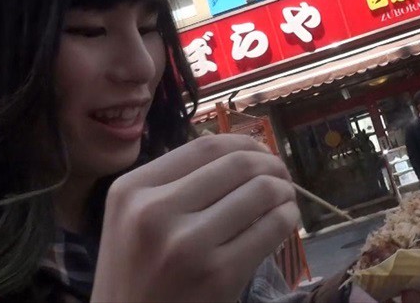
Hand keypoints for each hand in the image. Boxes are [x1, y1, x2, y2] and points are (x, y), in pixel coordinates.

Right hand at [91, 134, 299, 302]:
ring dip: (284, 190)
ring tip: (285, 199)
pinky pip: (271, 228)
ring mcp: (187, 244)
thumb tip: (243, 155)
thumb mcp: (132, 220)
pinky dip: (288, 218)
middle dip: (272, 165)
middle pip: (238, 163)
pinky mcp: (218, 275)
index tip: (261, 153)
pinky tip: (285, 221)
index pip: (205, 145)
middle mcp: (155, 211)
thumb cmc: (136, 276)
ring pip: (261, 191)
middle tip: (282, 176)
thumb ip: (173, 185)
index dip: (245, 142)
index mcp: (131, 190)